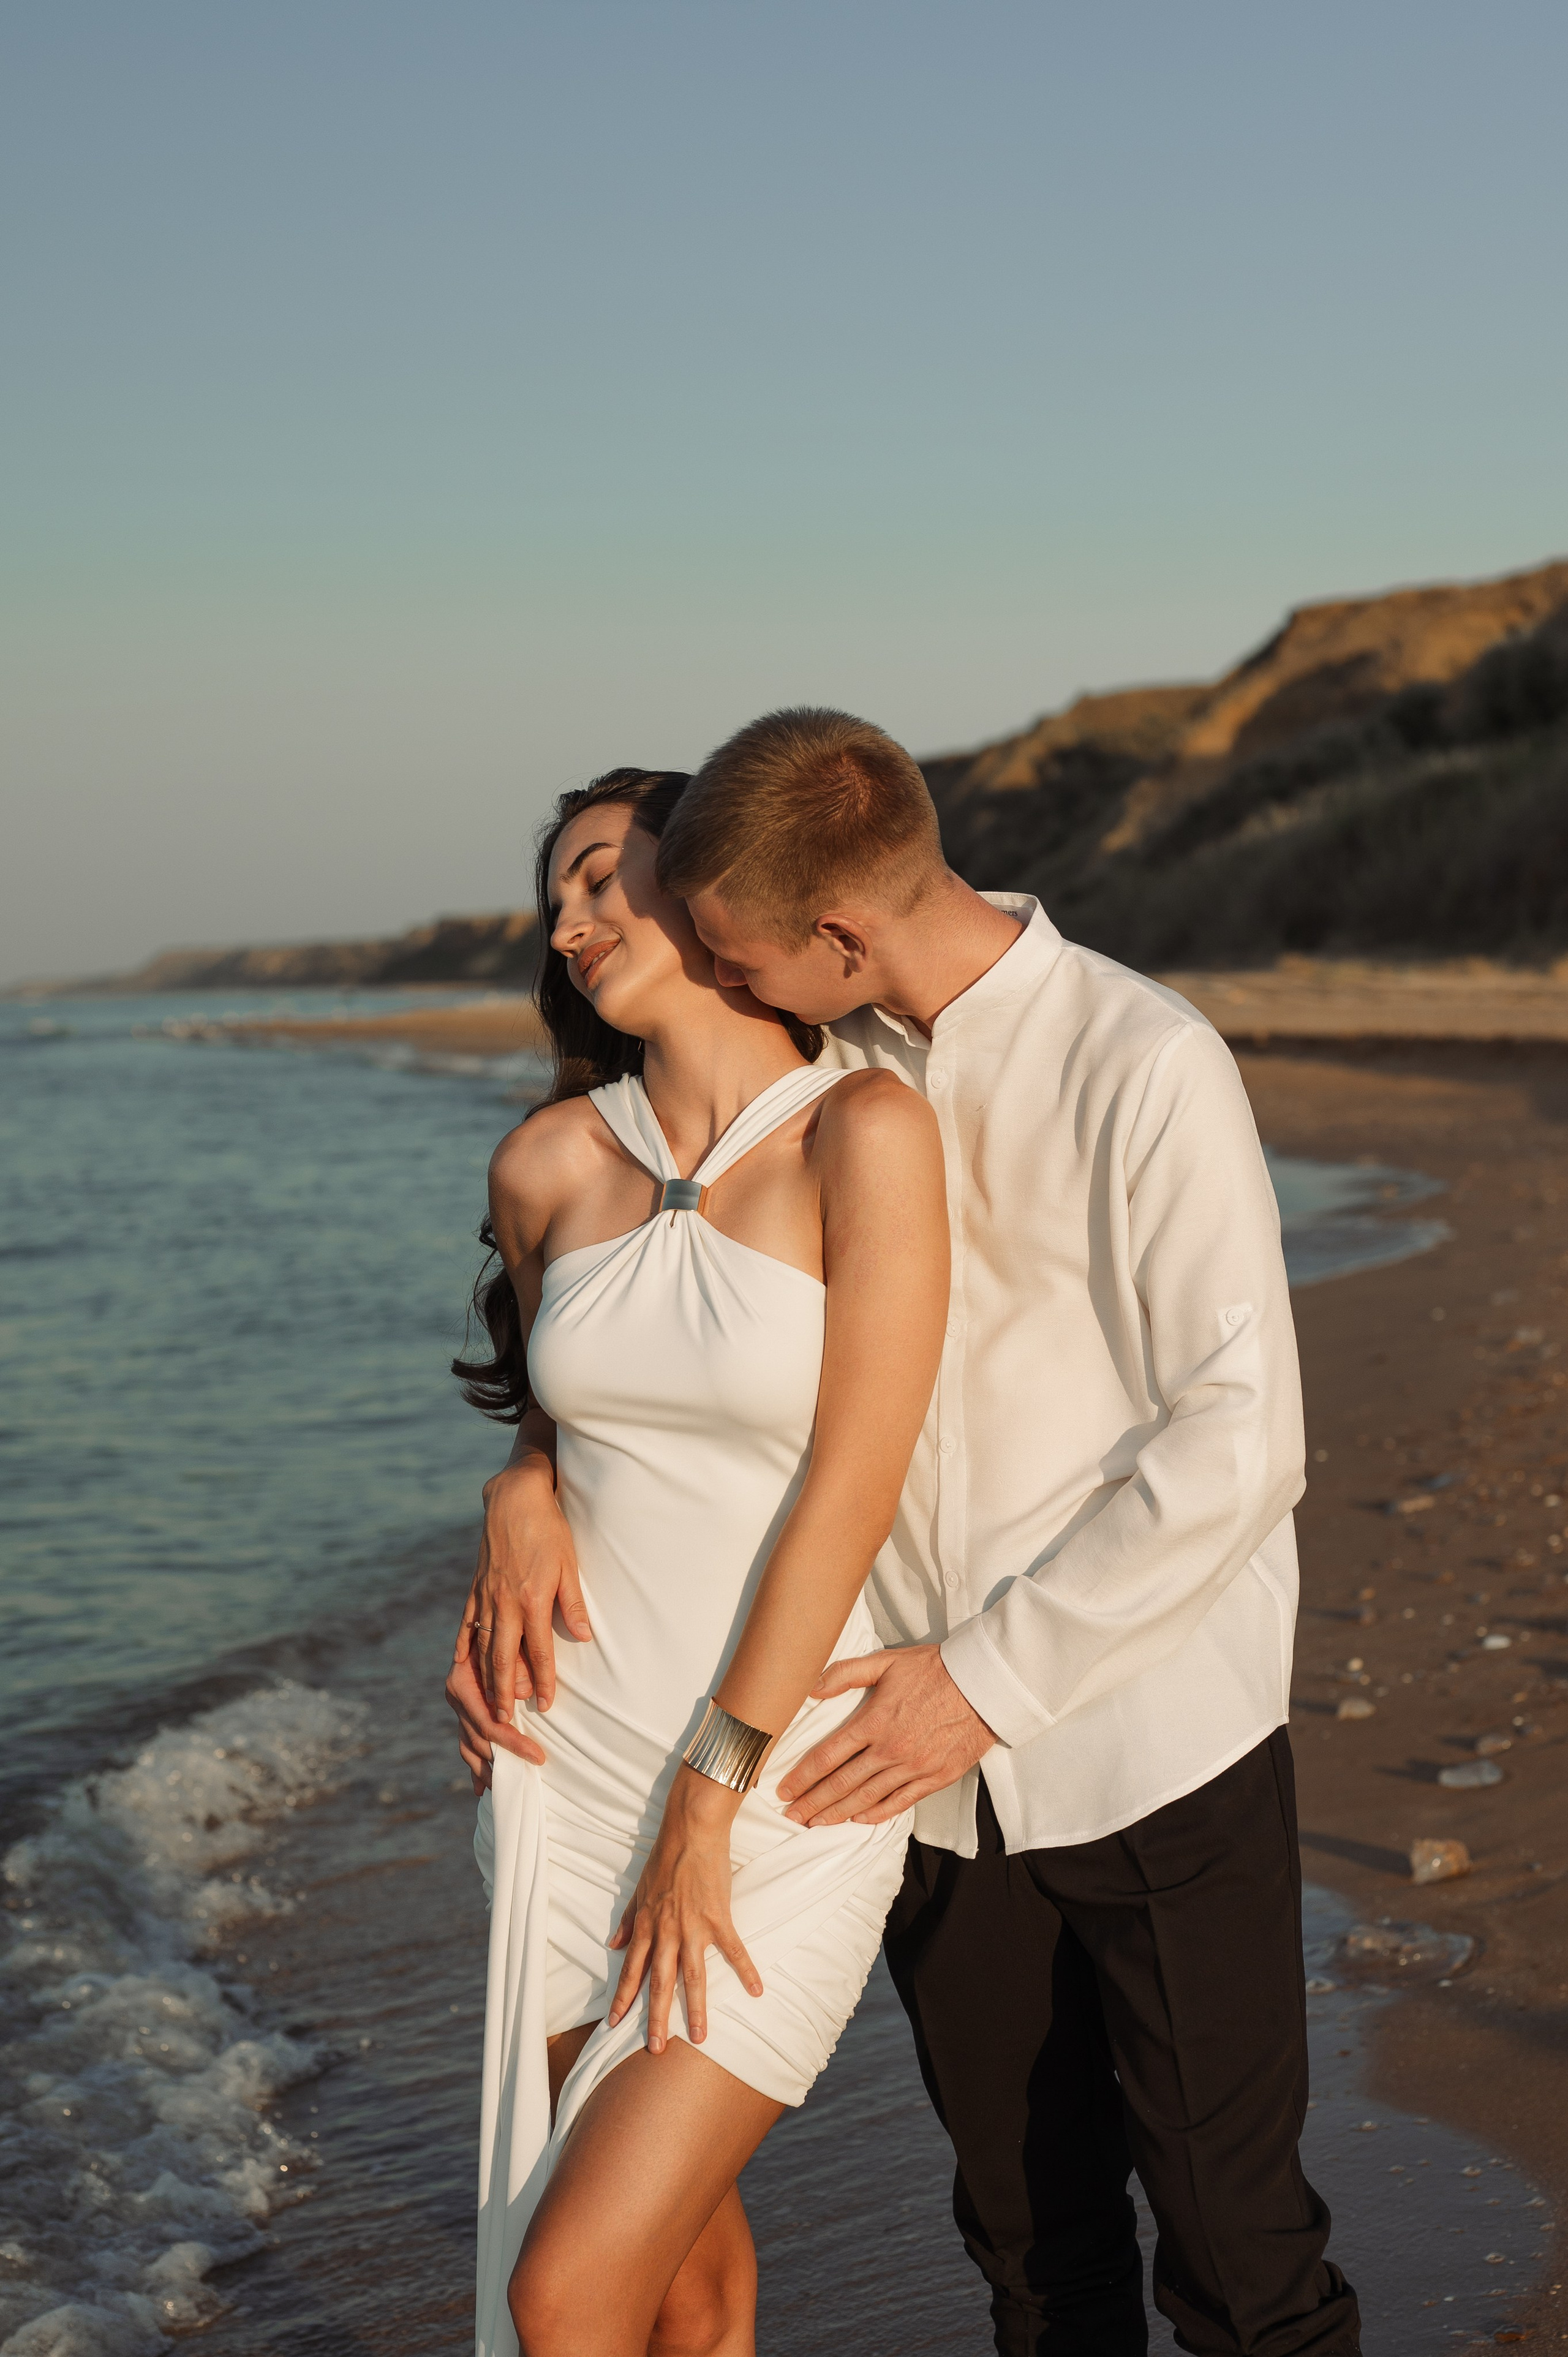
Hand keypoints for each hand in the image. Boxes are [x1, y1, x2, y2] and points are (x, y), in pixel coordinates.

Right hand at [444, 1456, 587, 1790]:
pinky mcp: (474, 1590)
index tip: (545, 1706)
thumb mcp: (569, 1564)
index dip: (541, 1680)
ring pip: (480, 1648)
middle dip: (504, 1694)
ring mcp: (485, 1597)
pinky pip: (465, 1627)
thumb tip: (584, 1637)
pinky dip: (463, 1650)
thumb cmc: (549, 1530)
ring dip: (483, 1681)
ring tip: (487, 1708)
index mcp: (532, 1598)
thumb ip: (573, 1603)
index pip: (537, 1649)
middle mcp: (504, 1602)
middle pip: (502, 1658)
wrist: (514, 1499)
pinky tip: (461, 1668)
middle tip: (507, 1725)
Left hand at [605, 1767, 761, 2053]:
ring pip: (692, 1976)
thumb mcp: (639, 1889)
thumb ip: (628, 1920)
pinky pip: (733, 1950)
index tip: (614, 2024)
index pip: (631, 1969)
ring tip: (699, 2038)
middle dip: (656, 2018)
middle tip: (655, 2050)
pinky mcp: (719, 1918)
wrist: (691, 1829)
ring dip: (695, 2008)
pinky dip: (745, 1970)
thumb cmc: (665, 1856)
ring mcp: (693, 1927)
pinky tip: (755, 1991)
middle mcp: (667, 1931)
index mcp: (647, 1925)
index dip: (624, 1998)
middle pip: (660, 1982)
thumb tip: (613, 1946)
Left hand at [777, 1645, 995, 1825]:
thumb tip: (811, 1688)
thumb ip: (846, 1673)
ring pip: (867, 1797)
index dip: (802, 1776)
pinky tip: (859, 1820)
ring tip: (816, 1823)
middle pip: (842, 1783)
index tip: (783, 1789)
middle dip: (813, 1802)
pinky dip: (877, 1814)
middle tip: (791, 1817)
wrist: (984, 1685)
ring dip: (838, 1813)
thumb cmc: (934, 1669)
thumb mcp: (886, 1661)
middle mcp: (891, 1749)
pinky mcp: (936, 1777)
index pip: (828, 1756)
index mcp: (874, 1721)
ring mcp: (914, 1767)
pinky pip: (900, 1802)